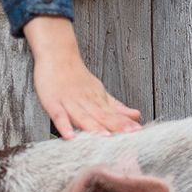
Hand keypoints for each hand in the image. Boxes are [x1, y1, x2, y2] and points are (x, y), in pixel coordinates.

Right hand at [23, 15, 140, 138]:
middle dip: (115, 126)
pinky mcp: (52, 102)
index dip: (125, 124)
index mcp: (98, 100)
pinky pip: (59, 115)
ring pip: (83, 116)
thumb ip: (116, 108)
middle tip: (129, 135)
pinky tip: (70, 136)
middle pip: (102, 116)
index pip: (113, 114)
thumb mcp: (99, 92)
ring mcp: (69, 102)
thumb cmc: (76, 78)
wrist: (57, 54)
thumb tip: (136, 116)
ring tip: (105, 137)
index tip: (138, 132)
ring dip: (94, 127)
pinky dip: (64, 125)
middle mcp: (86, 101)